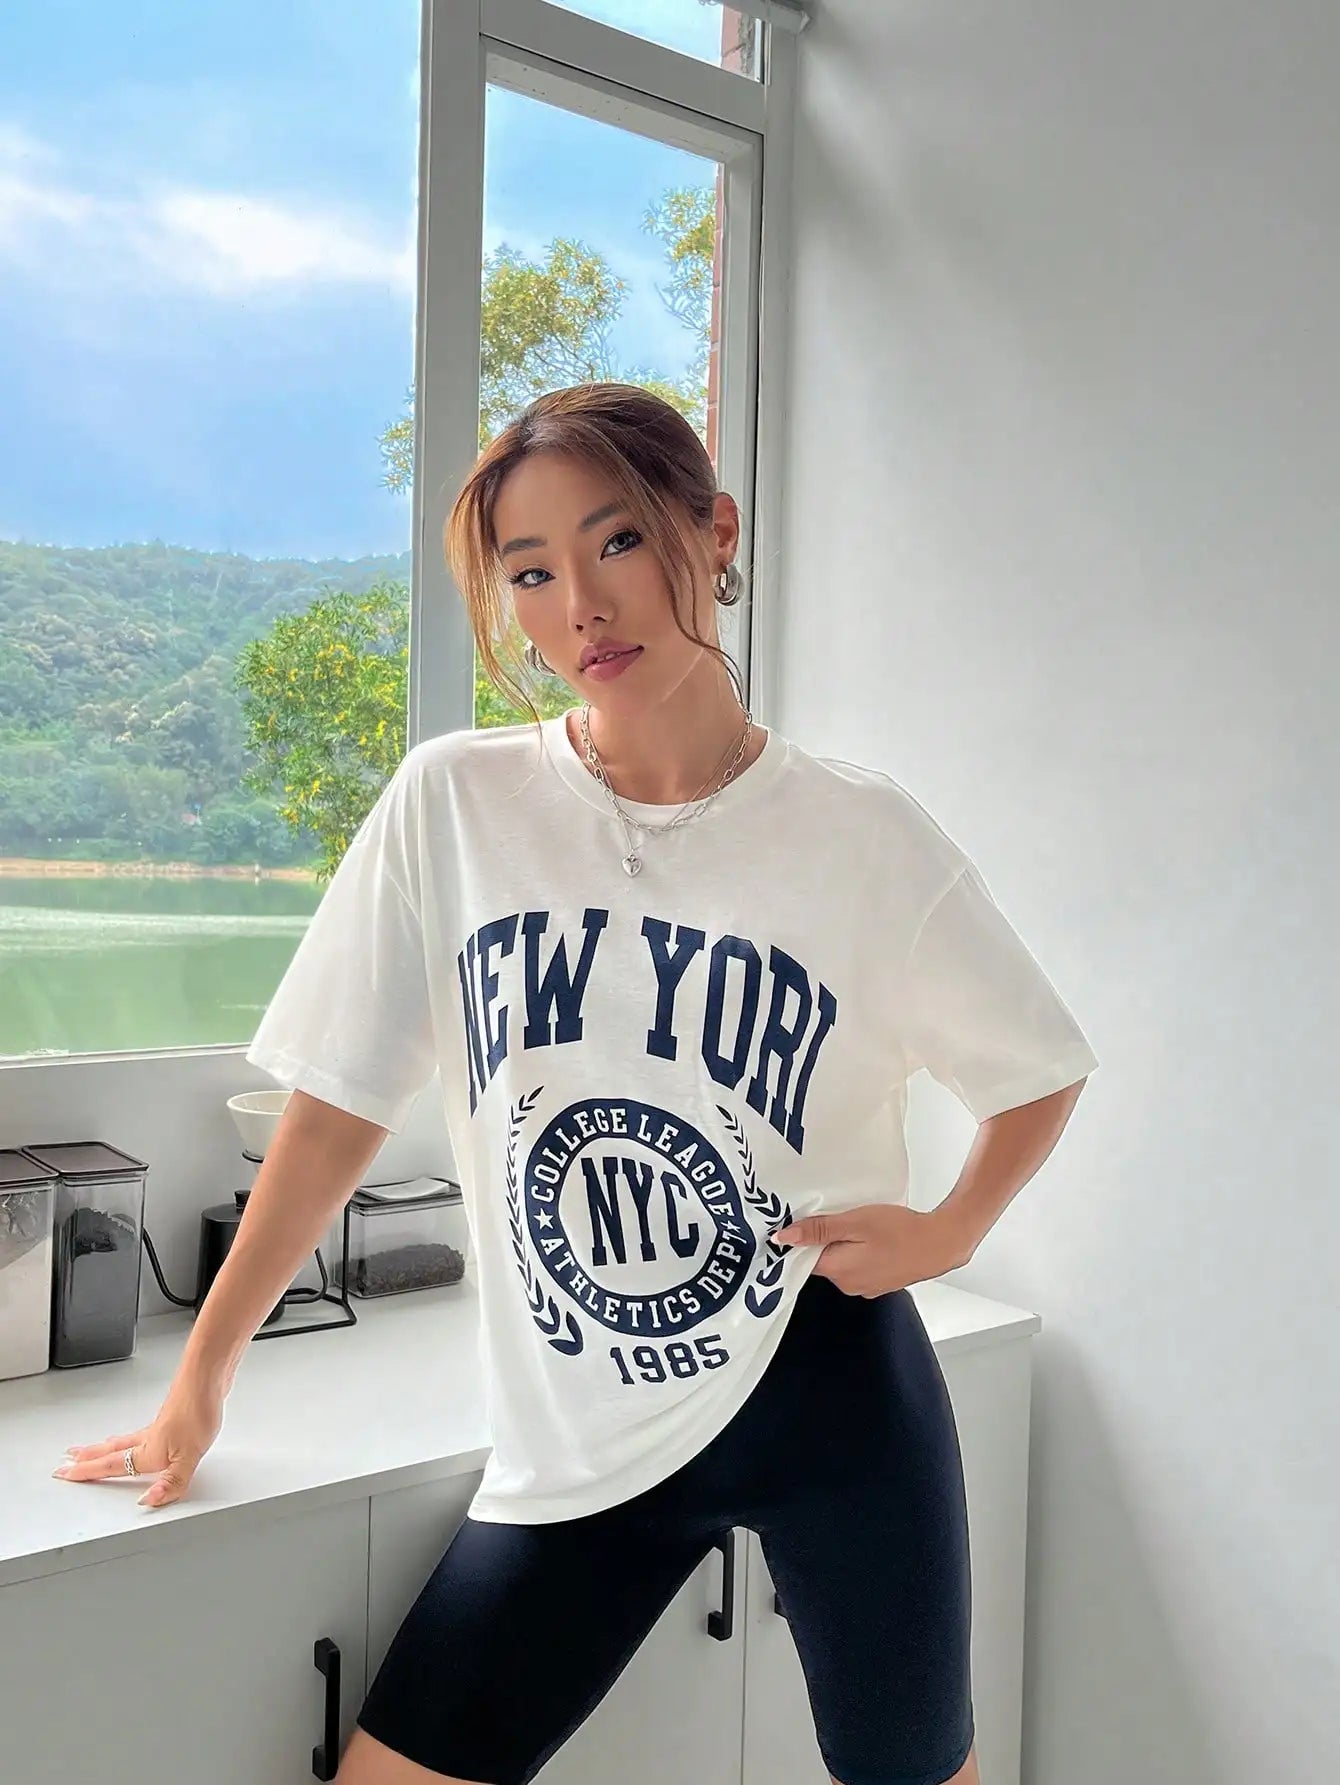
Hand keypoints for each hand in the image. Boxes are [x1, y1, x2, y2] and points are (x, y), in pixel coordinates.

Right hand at [52, 1382, 224, 1509]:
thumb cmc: (199, 1411)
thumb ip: (171, 1482)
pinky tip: (139, 1436)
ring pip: (124, 1441)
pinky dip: (129, 1438)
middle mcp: (148, 1439)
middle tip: (68, 1461)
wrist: (208, 1377)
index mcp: (148, 1452)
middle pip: (111, 1451)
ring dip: (105, 1448)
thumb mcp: (190, 1457)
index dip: (87, 1473)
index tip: (64, 1474)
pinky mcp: (171, 1417)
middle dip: (88, 1458)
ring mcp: (158, 1427)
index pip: (111, 1466)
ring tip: (93, 1451)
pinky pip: (140, 1432)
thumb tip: (148, 1501)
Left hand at [772, 1203, 968, 1296]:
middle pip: (821, 1260)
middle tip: (838, 1216)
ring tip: (859, 1224)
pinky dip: (860, 1251)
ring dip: (844, 1245)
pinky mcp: (879, 1282)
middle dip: (824, 1239)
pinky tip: (873, 1237)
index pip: (802, 1258)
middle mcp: (848, 1285)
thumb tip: (785, 1238)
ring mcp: (865, 1287)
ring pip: (841, 1262)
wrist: (940, 1243)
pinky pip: (859, 1266)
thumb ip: (819, 1230)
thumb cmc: (901, 1231)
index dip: (800, 1240)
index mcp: (838, 1271)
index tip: (802, 1222)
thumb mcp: (855, 1222)